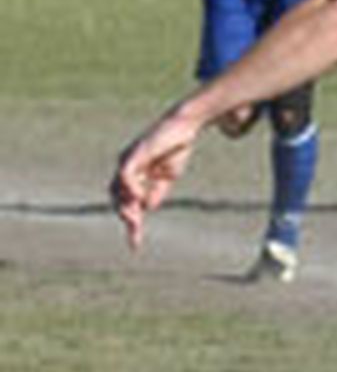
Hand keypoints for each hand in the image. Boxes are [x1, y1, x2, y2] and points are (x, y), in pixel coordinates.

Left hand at [110, 111, 200, 251]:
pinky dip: (131, 188)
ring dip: (125, 207)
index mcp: (133, 173)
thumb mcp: (167, 176)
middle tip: (135, 233)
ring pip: (118, 189)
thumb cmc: (175, 147)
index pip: (125, 201)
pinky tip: (139, 198)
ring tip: (134, 221)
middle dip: (126, 217)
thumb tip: (146, 208)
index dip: (132, 223)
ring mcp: (128, 160)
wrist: (184, 125)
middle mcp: (125, 167)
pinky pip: (126, 174)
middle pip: (117, 197)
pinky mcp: (135, 154)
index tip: (136, 245)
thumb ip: (156, 191)